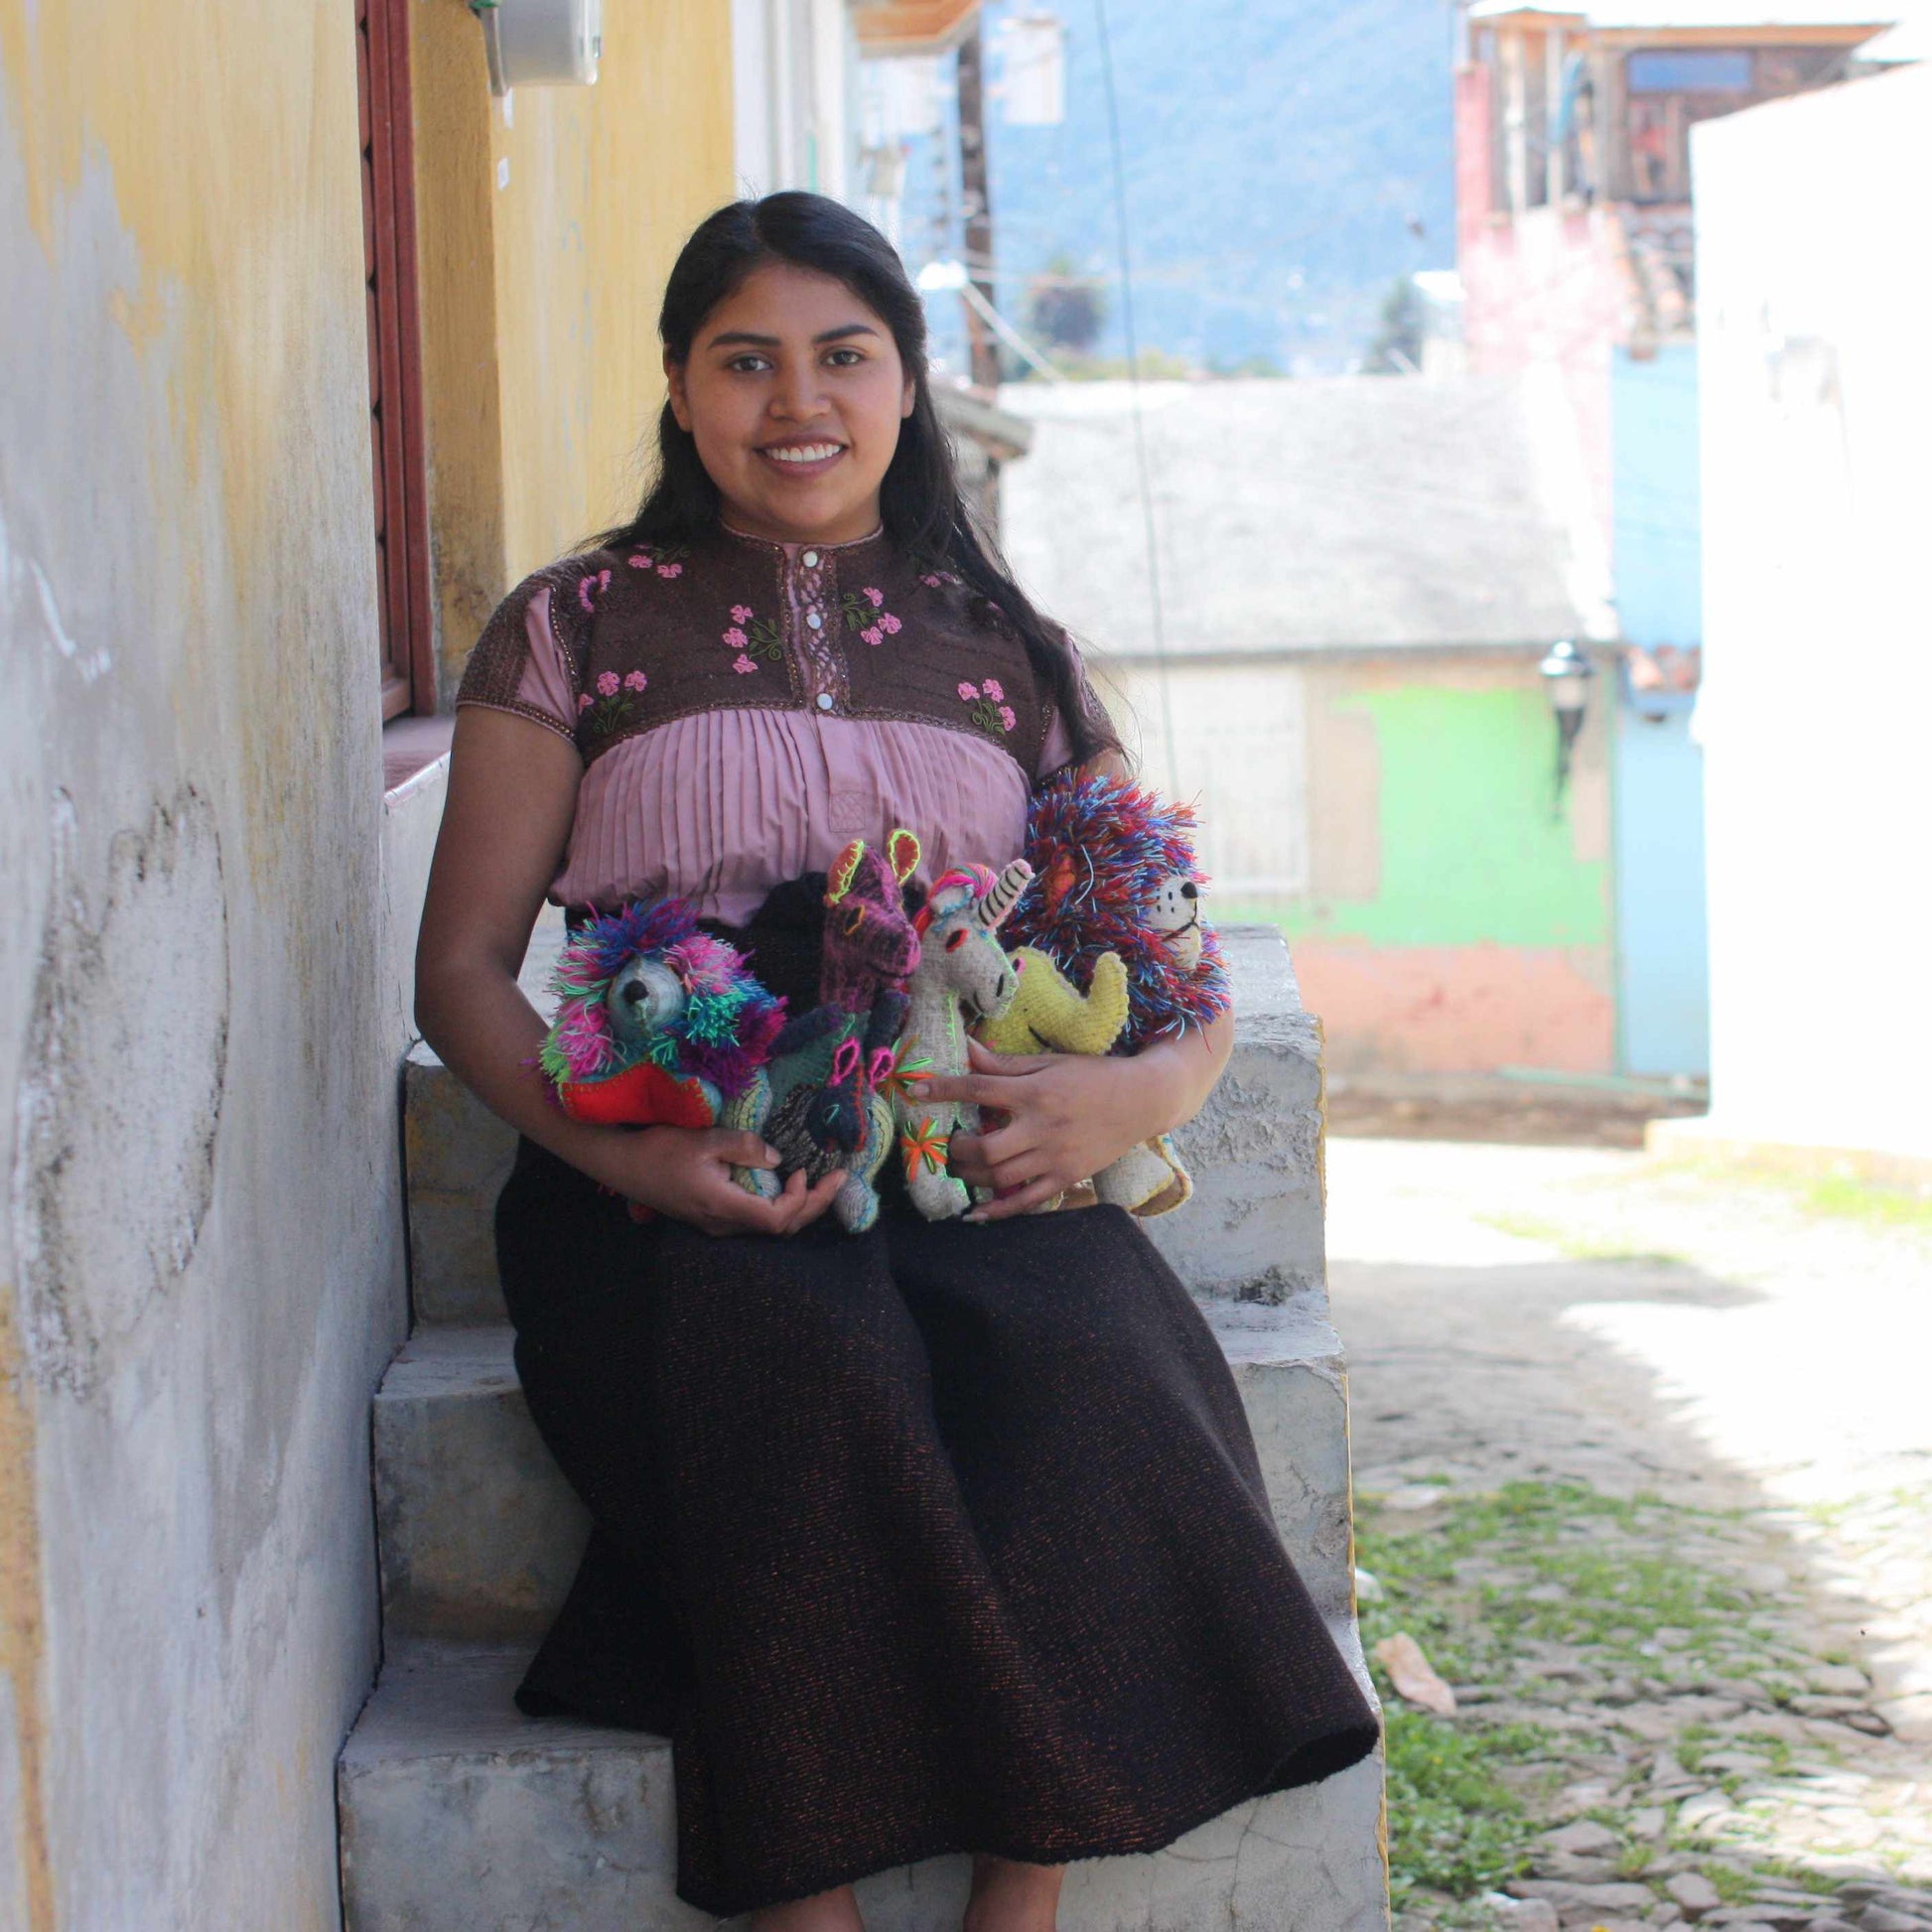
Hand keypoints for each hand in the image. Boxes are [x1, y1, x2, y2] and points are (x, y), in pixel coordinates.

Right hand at [598, 1126, 845, 1237]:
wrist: (622, 1165)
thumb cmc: (659, 1150)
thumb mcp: (704, 1140)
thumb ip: (743, 1147)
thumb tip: (776, 1159)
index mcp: (724, 1207)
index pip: (778, 1218)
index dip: (801, 1199)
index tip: (806, 1170)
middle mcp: (724, 1224)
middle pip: (781, 1227)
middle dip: (815, 1204)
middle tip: (839, 1179)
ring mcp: (718, 1224)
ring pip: (770, 1226)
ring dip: (800, 1206)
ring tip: (822, 1182)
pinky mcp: (713, 1217)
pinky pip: (756, 1218)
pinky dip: (780, 1204)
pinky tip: (788, 1185)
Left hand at [928, 1039, 1170, 1222]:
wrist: (1143, 1100)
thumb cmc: (1093, 1076)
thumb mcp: (1050, 1062)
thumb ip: (1005, 1063)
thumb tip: (967, 1049)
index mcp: (1037, 1092)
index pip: (980, 1090)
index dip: (945, 1089)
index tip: (917, 1092)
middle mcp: (1043, 1127)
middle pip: (986, 1148)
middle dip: (958, 1148)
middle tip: (949, 1141)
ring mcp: (1056, 1157)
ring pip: (1001, 1178)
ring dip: (971, 1175)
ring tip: (961, 1165)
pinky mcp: (1067, 1178)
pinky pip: (1026, 1201)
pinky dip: (997, 1211)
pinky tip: (976, 1212)